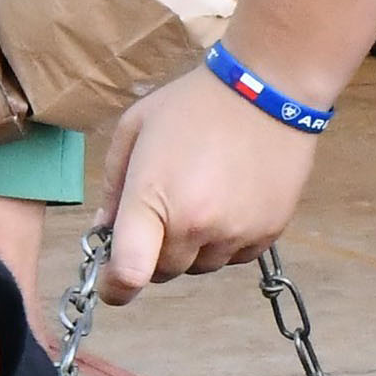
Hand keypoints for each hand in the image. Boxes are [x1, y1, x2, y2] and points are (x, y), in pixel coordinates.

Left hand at [95, 66, 318, 304]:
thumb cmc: (194, 103)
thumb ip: (113, 186)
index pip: (129, 274)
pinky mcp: (267, 235)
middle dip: (154, 253)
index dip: (114, 288)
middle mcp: (196, 227)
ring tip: (201, 198)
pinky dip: (225, 241)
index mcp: (154, 200)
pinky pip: (233, 257)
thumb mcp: (135, 130)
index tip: (111, 281)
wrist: (270, 88)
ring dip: (192, 247)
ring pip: (200, 267)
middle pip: (163, 273)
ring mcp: (235, 234)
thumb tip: (104, 230)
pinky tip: (229, 201)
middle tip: (162, 212)